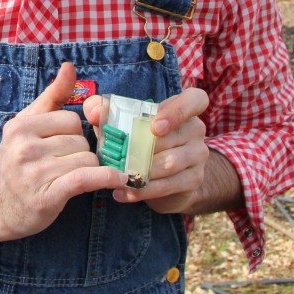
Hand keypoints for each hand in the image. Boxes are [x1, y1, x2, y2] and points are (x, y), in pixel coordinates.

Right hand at [0, 62, 126, 241]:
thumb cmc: (17, 162)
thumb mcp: (28, 125)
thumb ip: (52, 96)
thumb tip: (69, 67)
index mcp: (21, 126)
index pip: (71, 120)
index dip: (74, 133)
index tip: (63, 145)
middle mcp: (24, 147)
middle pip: (80, 141)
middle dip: (80, 152)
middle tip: (64, 164)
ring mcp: (34, 173)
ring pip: (87, 159)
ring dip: (88, 169)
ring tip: (71, 176)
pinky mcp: (47, 196)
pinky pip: (86, 178)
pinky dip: (107, 178)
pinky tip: (118, 179)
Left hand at [84, 88, 210, 213]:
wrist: (164, 177)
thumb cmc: (141, 141)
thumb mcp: (122, 124)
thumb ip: (105, 111)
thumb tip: (94, 111)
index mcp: (183, 109)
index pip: (196, 99)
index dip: (178, 111)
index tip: (154, 127)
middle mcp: (195, 130)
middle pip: (171, 138)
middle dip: (141, 149)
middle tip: (118, 158)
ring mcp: (198, 155)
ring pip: (169, 164)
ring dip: (140, 172)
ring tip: (117, 177)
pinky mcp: (194, 179)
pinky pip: (167, 185)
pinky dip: (142, 190)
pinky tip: (123, 193)